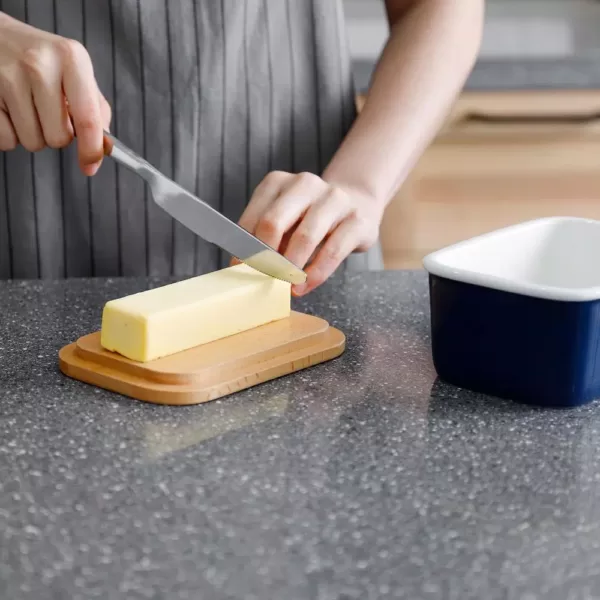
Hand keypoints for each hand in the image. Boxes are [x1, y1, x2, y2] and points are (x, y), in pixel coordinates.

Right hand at [0, 12, 109, 174]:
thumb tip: (105, 145)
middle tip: (47, 111)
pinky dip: (10, 133)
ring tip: (26, 106)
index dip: (92, 150)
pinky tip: (8, 109)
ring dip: (32, 134)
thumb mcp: (73, 70)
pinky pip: (6, 140)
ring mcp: (8, 77)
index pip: (88, 119)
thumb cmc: (38, 57)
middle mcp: (39, 65)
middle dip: (56, 134)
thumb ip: (95, 106)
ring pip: (33, 142)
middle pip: (59, 138)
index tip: (91, 166)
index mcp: (70, 58)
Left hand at [238, 171, 382, 295]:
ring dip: (291, 267)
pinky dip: (316, 273)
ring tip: (286, 285)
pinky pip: (332, 251)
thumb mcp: (285, 221)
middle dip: (265, 256)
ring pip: (305, 237)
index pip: (254, 218)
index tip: (242, 272)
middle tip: (263, 279)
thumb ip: (266, 239)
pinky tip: (306, 285)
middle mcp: (305, 184)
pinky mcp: (357, 220)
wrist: (357, 204)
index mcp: (278, 182)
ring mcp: (334, 199)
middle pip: (274, 222)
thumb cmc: (310, 218)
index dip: (245, 249)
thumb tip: (245, 270)